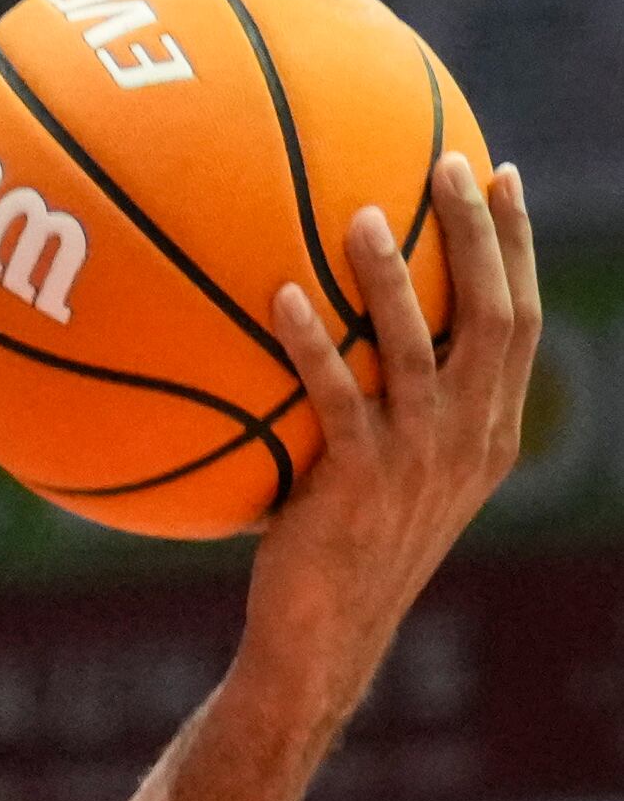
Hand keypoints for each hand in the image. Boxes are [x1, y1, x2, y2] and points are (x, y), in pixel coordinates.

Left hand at [241, 150, 539, 736]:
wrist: (324, 639)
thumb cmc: (343, 553)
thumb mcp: (391, 477)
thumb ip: (394, 407)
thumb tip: (347, 325)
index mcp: (490, 433)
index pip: (519, 320)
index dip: (515, 245)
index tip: (501, 175)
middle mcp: (469, 441)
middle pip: (493, 315)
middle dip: (477, 233)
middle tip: (449, 161)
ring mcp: (418, 463)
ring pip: (418, 348)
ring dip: (389, 277)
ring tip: (361, 214)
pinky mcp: (358, 485)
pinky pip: (336, 397)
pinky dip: (312, 343)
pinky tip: (280, 296)